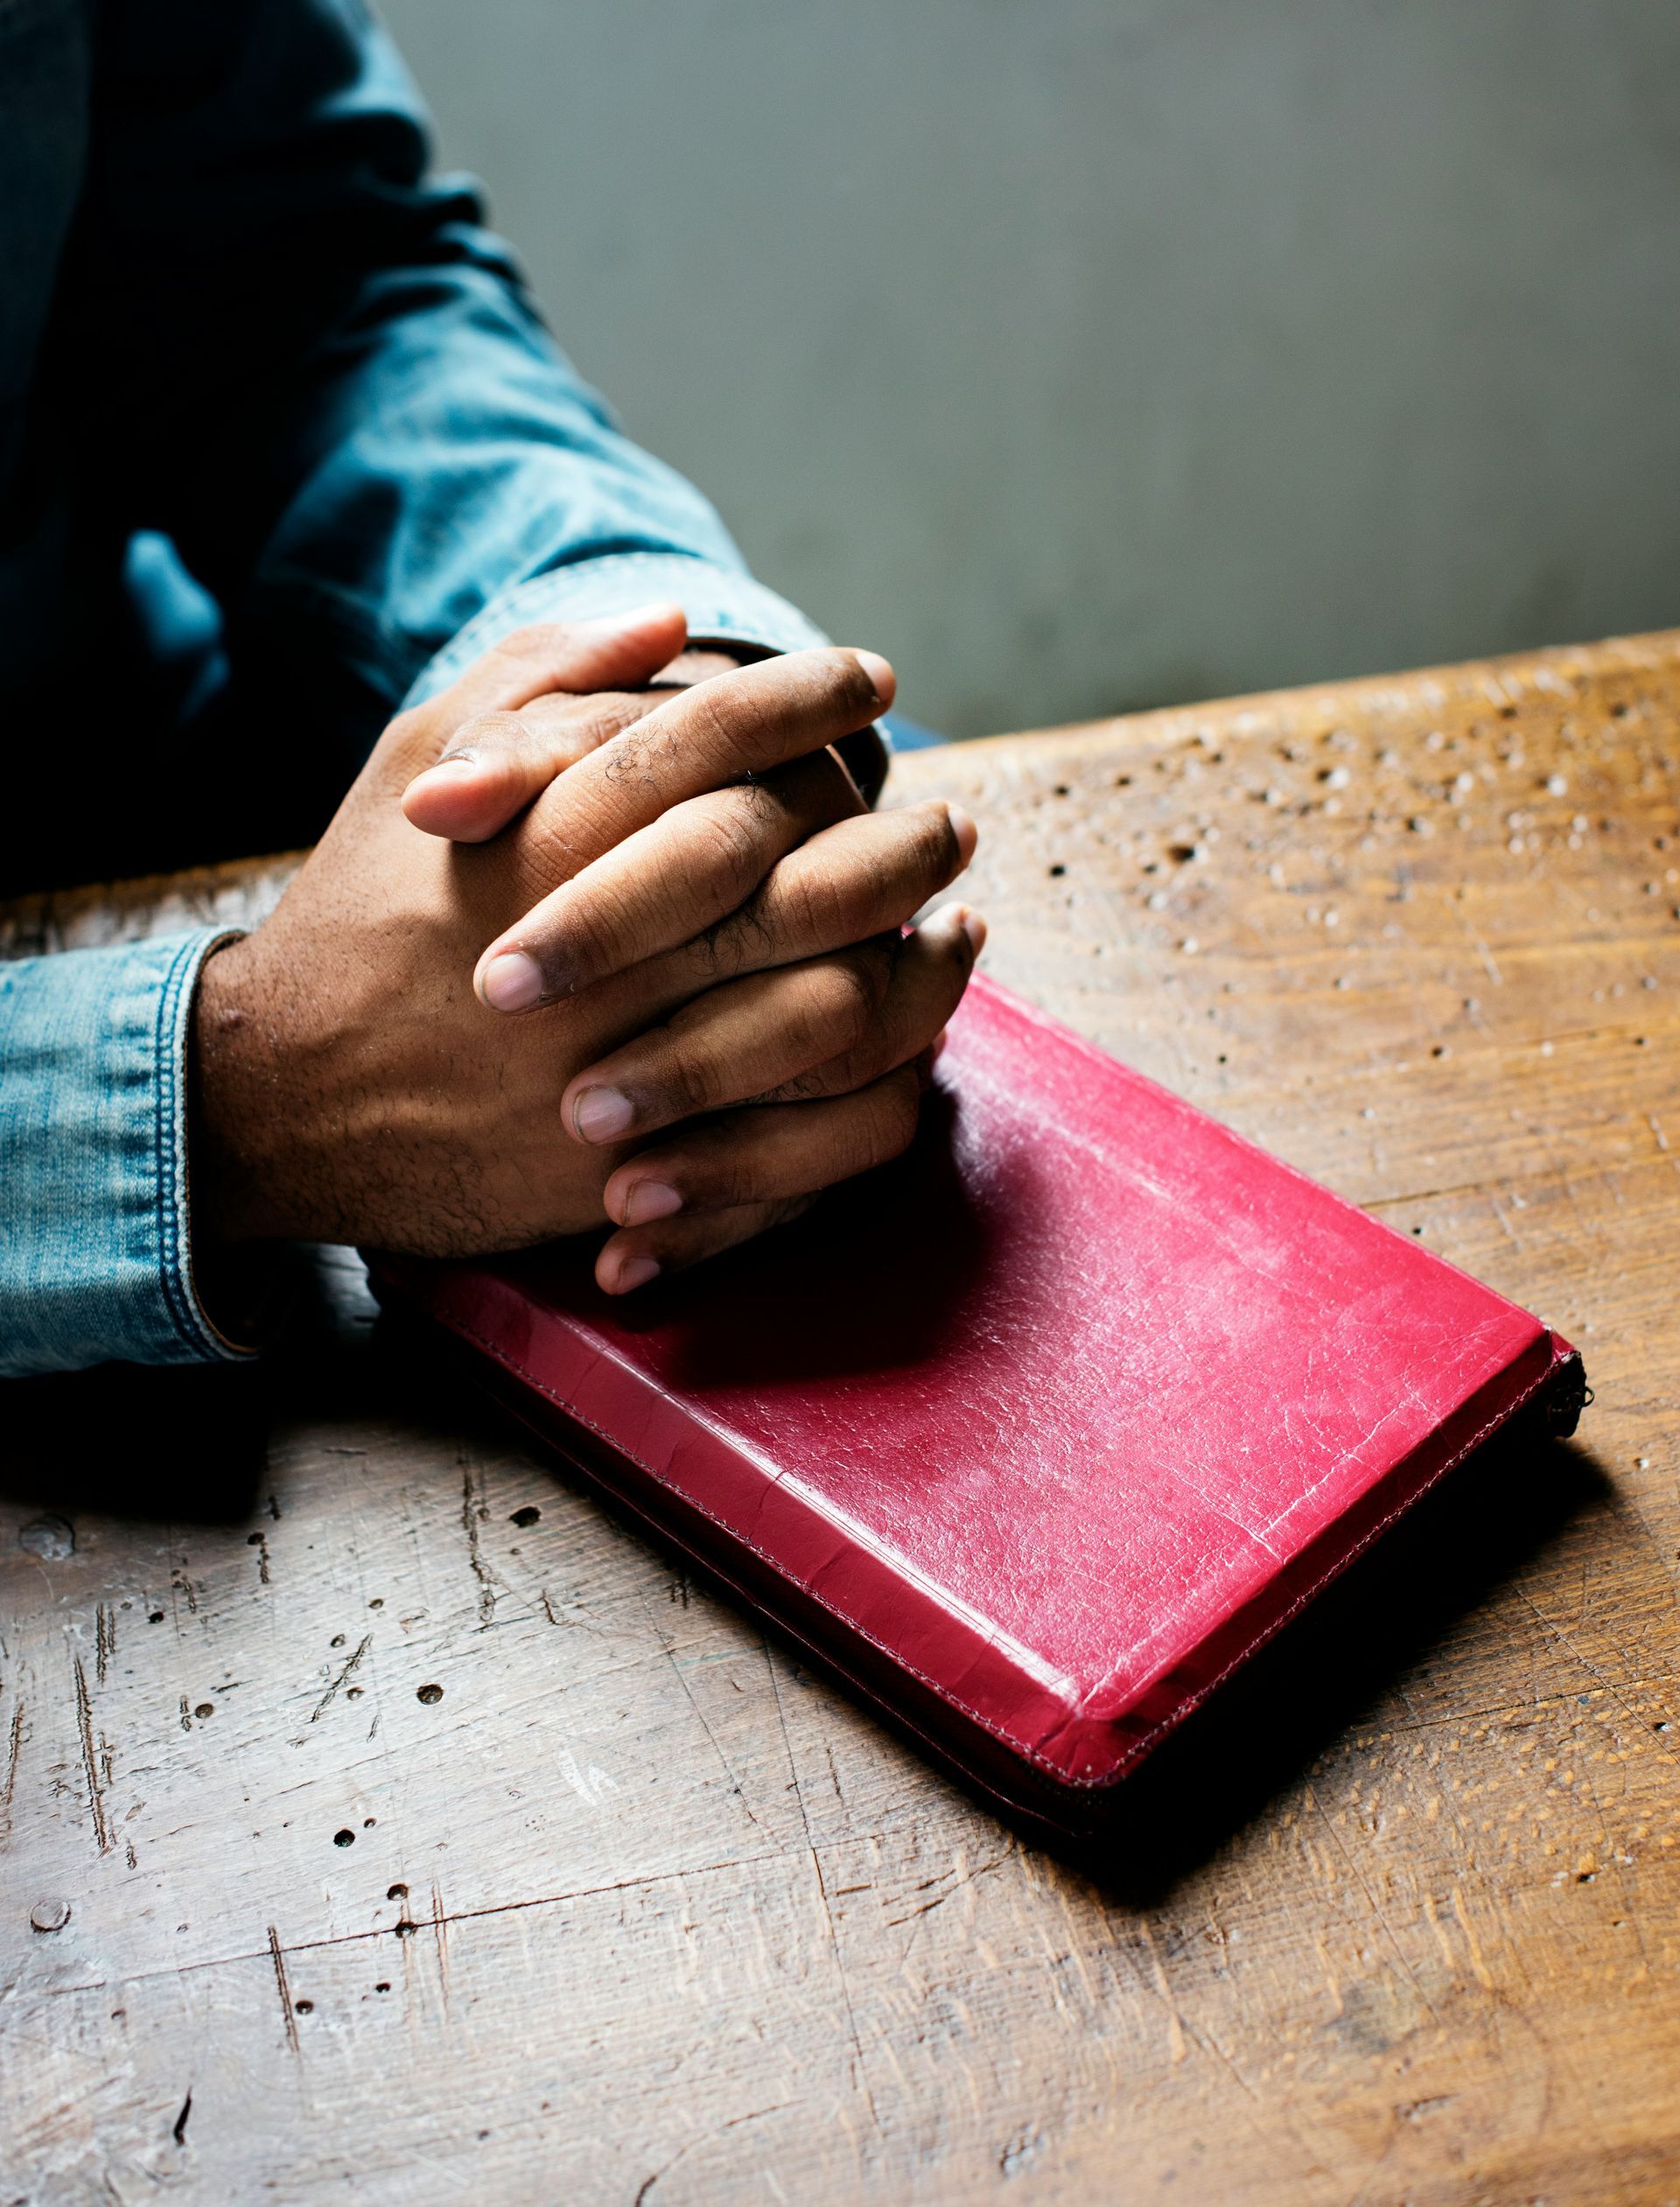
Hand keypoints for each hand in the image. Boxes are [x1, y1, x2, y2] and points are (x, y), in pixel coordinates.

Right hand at [191, 610, 981, 1289]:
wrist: (285, 1096)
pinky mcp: (639, 1165)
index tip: (869, 676)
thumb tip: (674, 617)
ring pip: (825, 1002)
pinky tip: (909, 1023)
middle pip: (798, 876)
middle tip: (949, 818)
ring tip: (953, 917)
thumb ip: (542, 678)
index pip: (709, 744)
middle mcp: (598, 950)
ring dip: (910, 954)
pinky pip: (801, 1125)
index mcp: (541, 837)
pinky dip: (875, 1073)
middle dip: (896, 838)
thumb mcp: (416, 758)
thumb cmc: (360, 914)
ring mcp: (622, 1066)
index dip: (805, 699)